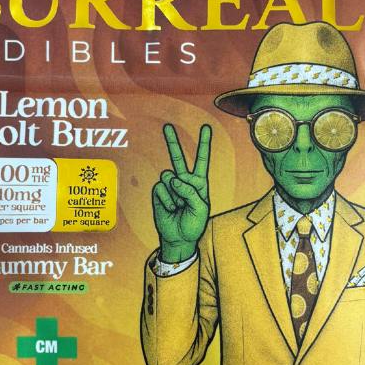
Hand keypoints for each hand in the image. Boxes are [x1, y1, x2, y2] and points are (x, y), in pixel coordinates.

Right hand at [152, 123, 210, 263]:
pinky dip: (166, 200)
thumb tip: (173, 179)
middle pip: (177, 157)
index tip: (206, 127)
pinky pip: (161, 189)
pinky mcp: (159, 192)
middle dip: (172, 141)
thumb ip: (190, 192)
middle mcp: (184, 181)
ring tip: (178, 206)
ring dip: (174, 193)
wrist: (179, 238)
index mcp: (199, 182)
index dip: (204, 143)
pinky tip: (170, 209)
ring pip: (168, 176)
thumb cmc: (194, 224)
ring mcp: (170, 186)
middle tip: (167, 126)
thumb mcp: (201, 209)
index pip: (201, 160)